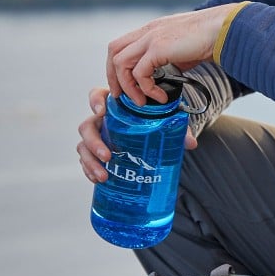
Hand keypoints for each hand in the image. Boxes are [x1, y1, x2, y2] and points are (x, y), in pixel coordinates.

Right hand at [77, 87, 197, 183]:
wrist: (151, 136)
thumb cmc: (154, 122)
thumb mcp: (165, 122)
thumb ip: (176, 129)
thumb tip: (190, 143)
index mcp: (115, 105)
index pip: (97, 95)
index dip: (95, 101)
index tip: (102, 111)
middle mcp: (102, 120)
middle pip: (87, 126)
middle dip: (94, 142)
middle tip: (108, 156)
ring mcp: (98, 136)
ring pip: (83, 146)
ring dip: (90, 162)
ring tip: (104, 176)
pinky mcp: (96, 153)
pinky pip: (86, 161)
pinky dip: (90, 170)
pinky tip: (100, 180)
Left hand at [106, 4, 236, 106]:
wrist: (225, 28)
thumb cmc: (213, 38)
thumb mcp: (186, 50)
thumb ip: (174, 59)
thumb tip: (171, 73)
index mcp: (154, 29)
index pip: (123, 45)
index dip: (118, 66)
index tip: (126, 85)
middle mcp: (149, 31)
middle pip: (114, 51)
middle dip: (113, 76)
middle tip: (122, 96)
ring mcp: (151, 37)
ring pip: (120, 62)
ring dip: (127, 85)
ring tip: (142, 101)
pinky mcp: (158, 47)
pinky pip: (140, 72)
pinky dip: (146, 88)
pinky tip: (161, 97)